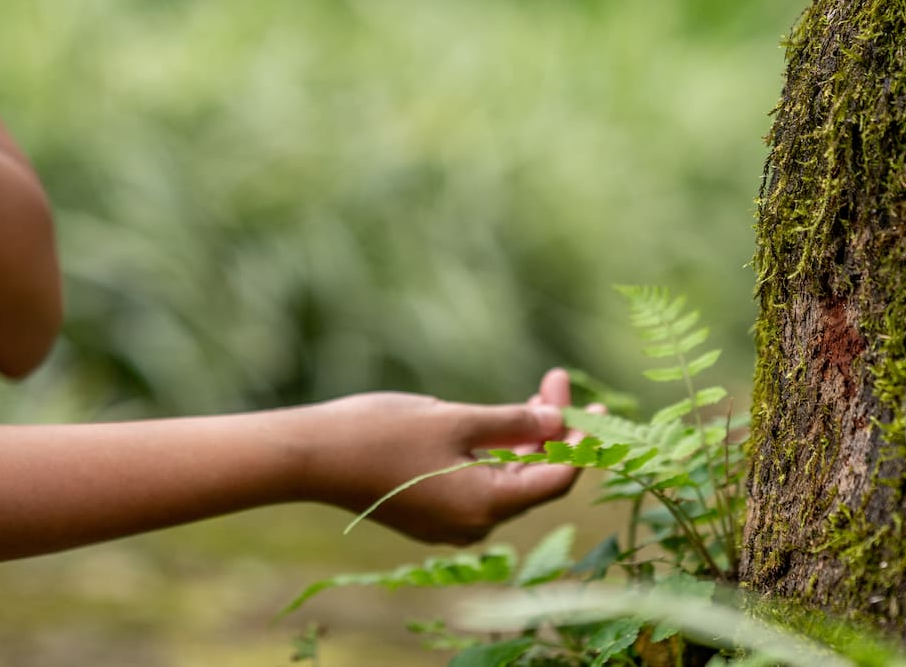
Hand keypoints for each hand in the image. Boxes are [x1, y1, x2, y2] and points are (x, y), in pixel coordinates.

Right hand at [304, 368, 585, 544]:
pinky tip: (499, 423)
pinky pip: (480, 485)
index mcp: (487, 505)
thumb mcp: (456, 419)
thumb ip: (512, 422)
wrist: (315, 457)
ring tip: (534, 395)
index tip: (590, 401)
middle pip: (533, 478)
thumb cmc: (385, 433)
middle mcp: (475, 525)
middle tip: (556, 381)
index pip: (557, 478)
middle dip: (551, 430)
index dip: (580, 439)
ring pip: (506, 480)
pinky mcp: (431, 514)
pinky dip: (496, 454)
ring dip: (524, 439)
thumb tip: (559, 420)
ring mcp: (451, 523)